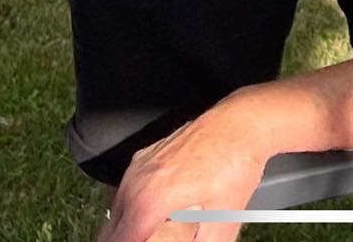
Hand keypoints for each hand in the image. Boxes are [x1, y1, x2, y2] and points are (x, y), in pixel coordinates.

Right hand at [103, 98, 270, 241]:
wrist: (240, 123)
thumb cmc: (234, 163)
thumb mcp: (224, 219)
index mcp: (151, 200)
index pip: (121, 240)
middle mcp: (138, 180)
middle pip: (111, 229)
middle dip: (125, 239)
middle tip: (149, 241)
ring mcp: (140, 165)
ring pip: (116, 209)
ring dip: (125, 228)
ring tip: (147, 235)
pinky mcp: (147, 155)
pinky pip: (125, 189)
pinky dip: (129, 208)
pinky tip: (150, 216)